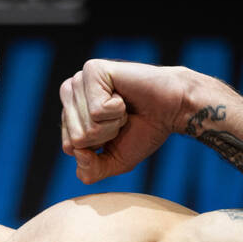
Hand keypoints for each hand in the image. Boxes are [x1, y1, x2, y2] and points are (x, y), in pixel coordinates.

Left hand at [59, 60, 193, 184]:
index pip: (69, 147)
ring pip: (86, 125)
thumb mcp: (113, 162)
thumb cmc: (143, 131)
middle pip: (76, 138)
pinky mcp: (92, 70)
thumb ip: (89, 171)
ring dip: (113, 123)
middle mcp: (70, 94)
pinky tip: (123, 96)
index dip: (98, 148)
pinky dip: (117, 110)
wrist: (173, 109)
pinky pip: (96, 110)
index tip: (115, 130)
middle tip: (122, 118)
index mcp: (69, 113)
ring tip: (123, 107)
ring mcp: (79, 80)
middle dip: (106, 135)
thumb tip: (77, 151)